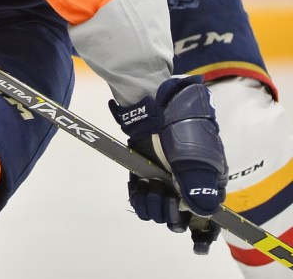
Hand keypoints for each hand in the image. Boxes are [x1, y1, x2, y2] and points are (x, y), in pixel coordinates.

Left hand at [110, 76, 227, 253]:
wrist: (155, 105)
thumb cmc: (182, 127)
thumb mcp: (196, 156)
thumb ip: (200, 186)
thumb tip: (204, 213)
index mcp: (208, 182)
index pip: (210, 216)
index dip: (203, 232)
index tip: (196, 243)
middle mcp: (187, 185)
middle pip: (181, 219)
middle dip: (171, 215)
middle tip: (164, 197)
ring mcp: (166, 180)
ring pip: (160, 212)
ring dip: (154, 206)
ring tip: (151, 188)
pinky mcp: (146, 174)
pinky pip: (142, 199)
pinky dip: (139, 199)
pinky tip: (139, 189)